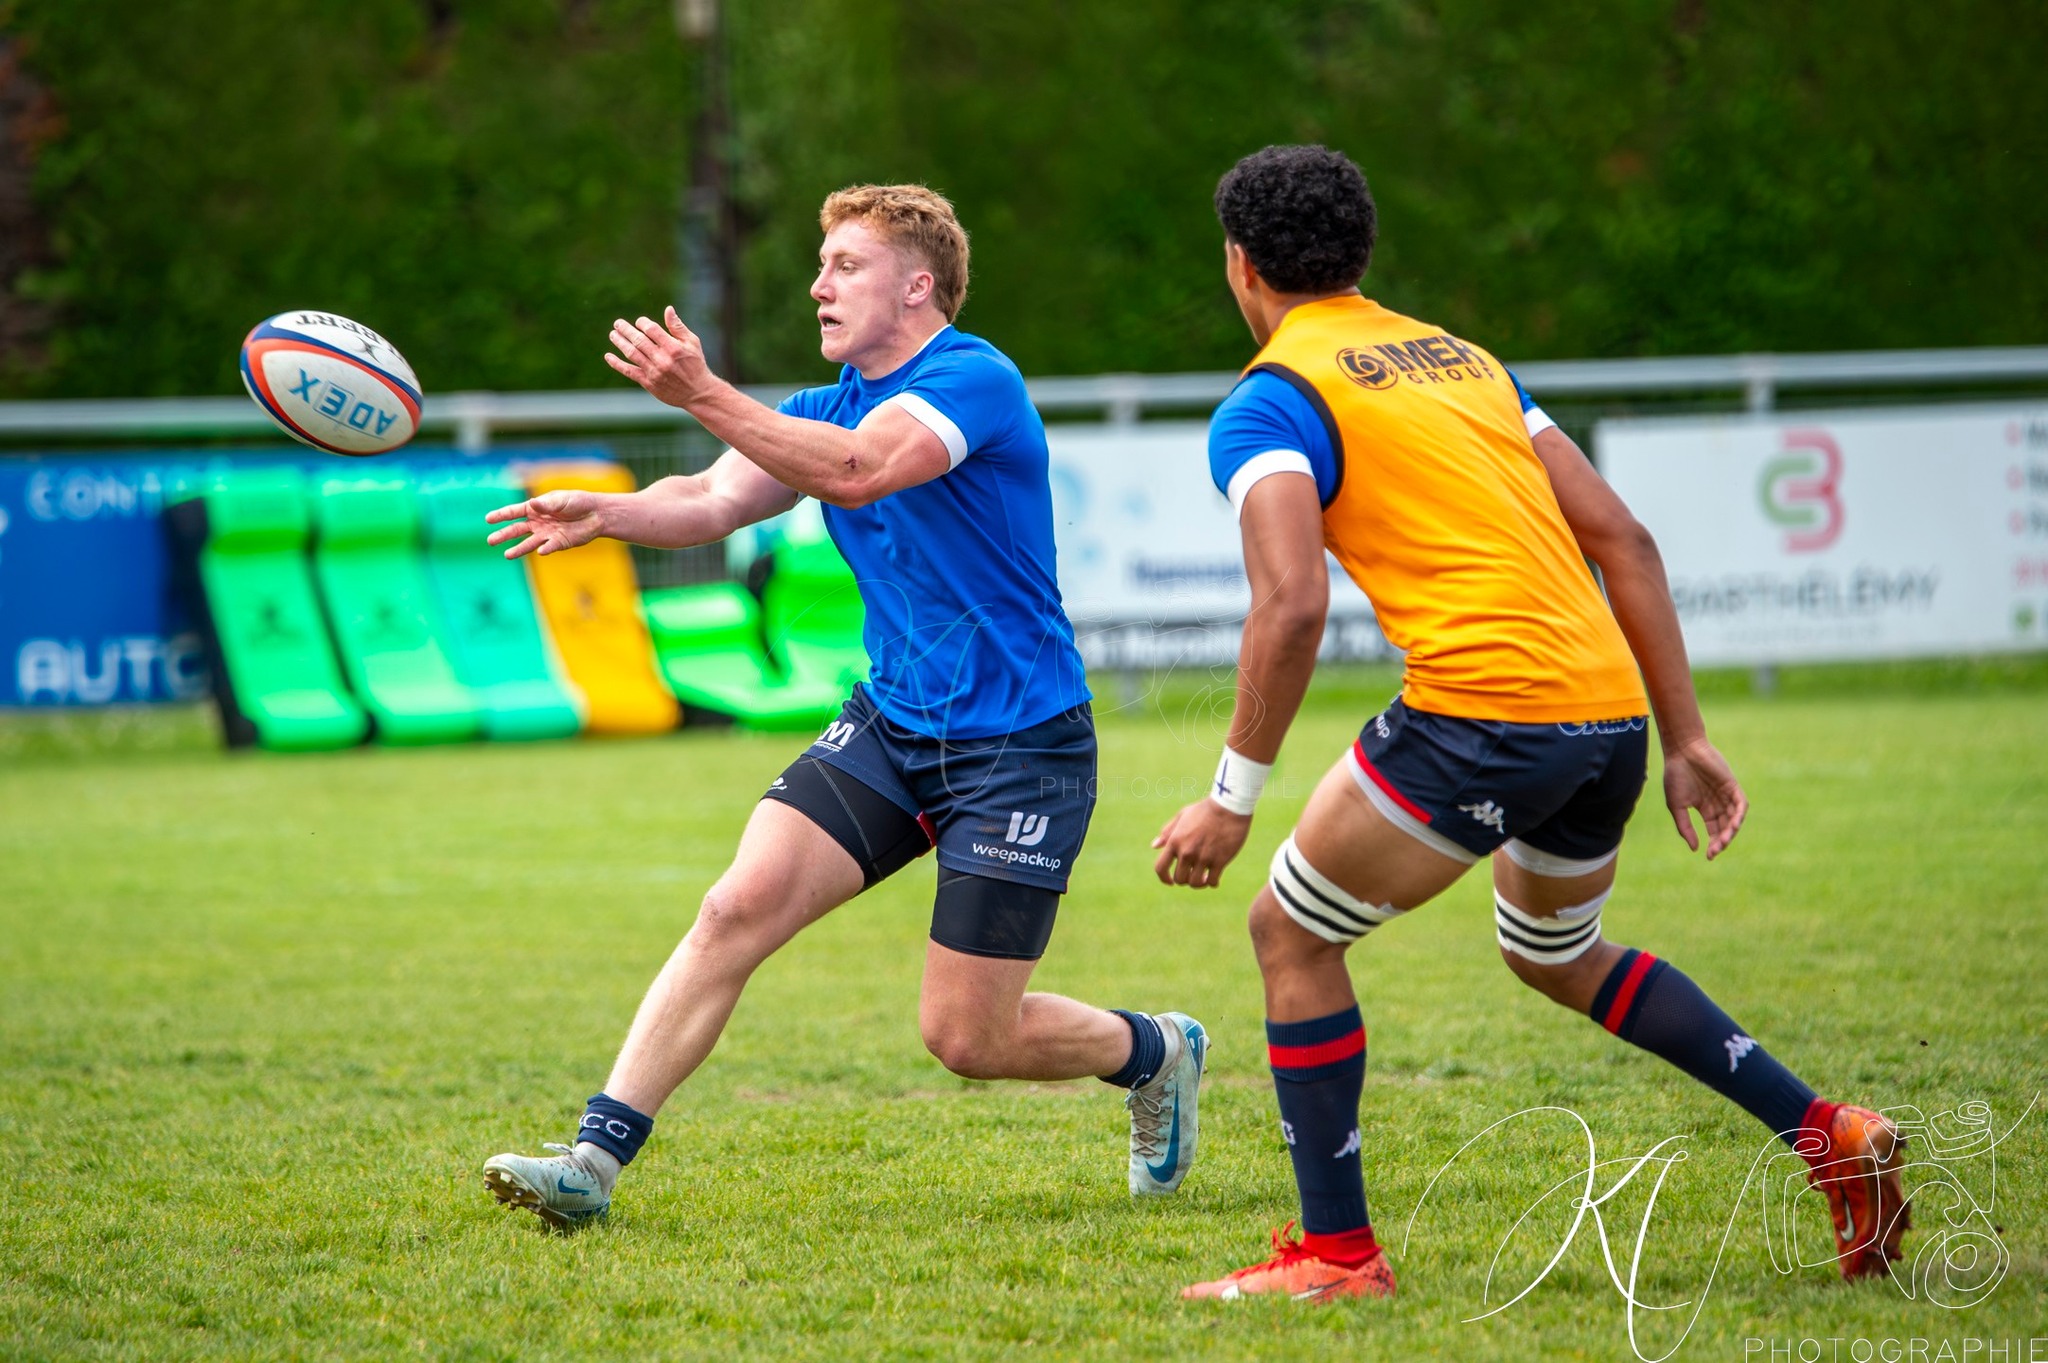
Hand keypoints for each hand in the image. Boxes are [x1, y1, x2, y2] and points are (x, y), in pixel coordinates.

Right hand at [483, 489, 604, 558]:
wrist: (596, 514)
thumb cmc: (577, 502)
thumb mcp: (562, 500)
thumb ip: (546, 505)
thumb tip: (532, 504)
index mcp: (535, 508)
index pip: (514, 512)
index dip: (501, 515)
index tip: (488, 519)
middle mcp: (538, 523)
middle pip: (517, 529)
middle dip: (504, 535)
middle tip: (490, 540)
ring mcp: (546, 534)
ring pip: (528, 543)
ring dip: (518, 549)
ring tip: (507, 555)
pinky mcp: (558, 543)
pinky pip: (549, 547)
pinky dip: (545, 549)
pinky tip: (540, 551)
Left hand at [605, 306, 715, 408]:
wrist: (698, 393)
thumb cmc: (696, 364)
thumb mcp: (692, 343)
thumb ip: (678, 327)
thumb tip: (668, 309)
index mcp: (673, 347)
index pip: (651, 329)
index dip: (642, 323)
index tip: (639, 322)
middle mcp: (662, 359)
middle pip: (639, 340)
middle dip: (626, 330)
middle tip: (618, 323)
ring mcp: (654, 372)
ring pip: (632, 354)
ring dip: (620, 343)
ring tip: (613, 334)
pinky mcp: (649, 383)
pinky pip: (629, 371)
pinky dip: (617, 364)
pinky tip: (608, 356)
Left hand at [1152, 798, 1252, 888]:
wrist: (1228, 807)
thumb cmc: (1205, 810)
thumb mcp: (1183, 816)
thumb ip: (1168, 831)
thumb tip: (1155, 846)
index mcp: (1175, 841)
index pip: (1160, 868)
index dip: (1163, 878)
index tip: (1169, 882)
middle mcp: (1187, 852)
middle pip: (1180, 879)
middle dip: (1185, 879)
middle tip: (1193, 874)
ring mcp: (1203, 857)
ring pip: (1195, 883)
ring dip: (1199, 883)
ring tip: (1204, 877)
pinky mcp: (1219, 861)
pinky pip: (1211, 881)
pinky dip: (1212, 883)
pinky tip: (1214, 878)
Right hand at [1662, 736, 1746, 858]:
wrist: (1682, 752)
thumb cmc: (1676, 776)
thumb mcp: (1677, 806)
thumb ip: (1685, 827)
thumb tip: (1695, 848)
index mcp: (1705, 809)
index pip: (1713, 830)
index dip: (1713, 844)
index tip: (1709, 856)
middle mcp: (1718, 803)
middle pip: (1725, 827)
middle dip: (1722, 840)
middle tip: (1716, 850)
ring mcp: (1726, 794)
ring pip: (1734, 818)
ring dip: (1731, 831)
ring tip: (1725, 840)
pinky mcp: (1732, 786)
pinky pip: (1741, 803)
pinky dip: (1739, 815)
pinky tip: (1733, 825)